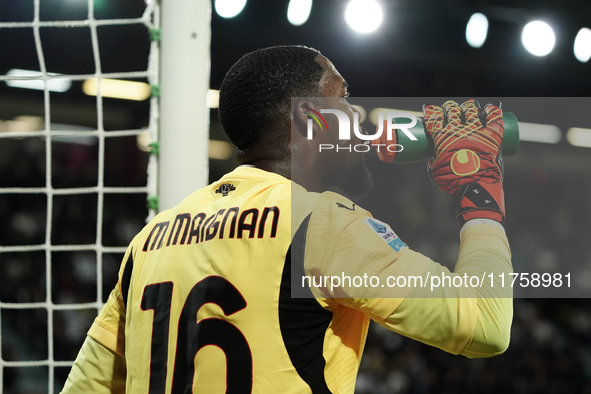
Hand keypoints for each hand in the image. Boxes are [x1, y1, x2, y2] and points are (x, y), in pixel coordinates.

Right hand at [423, 99, 504, 225]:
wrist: (473, 187)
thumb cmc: (452, 182)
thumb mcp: (435, 170)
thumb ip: (434, 159)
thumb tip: (435, 155)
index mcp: (442, 138)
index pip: (435, 117)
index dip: (432, 111)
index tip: (432, 111)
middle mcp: (458, 131)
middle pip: (452, 110)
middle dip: (449, 107)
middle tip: (450, 109)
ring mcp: (476, 132)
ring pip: (471, 111)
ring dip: (468, 106)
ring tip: (468, 107)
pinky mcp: (492, 136)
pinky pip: (494, 119)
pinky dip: (493, 111)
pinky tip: (490, 108)